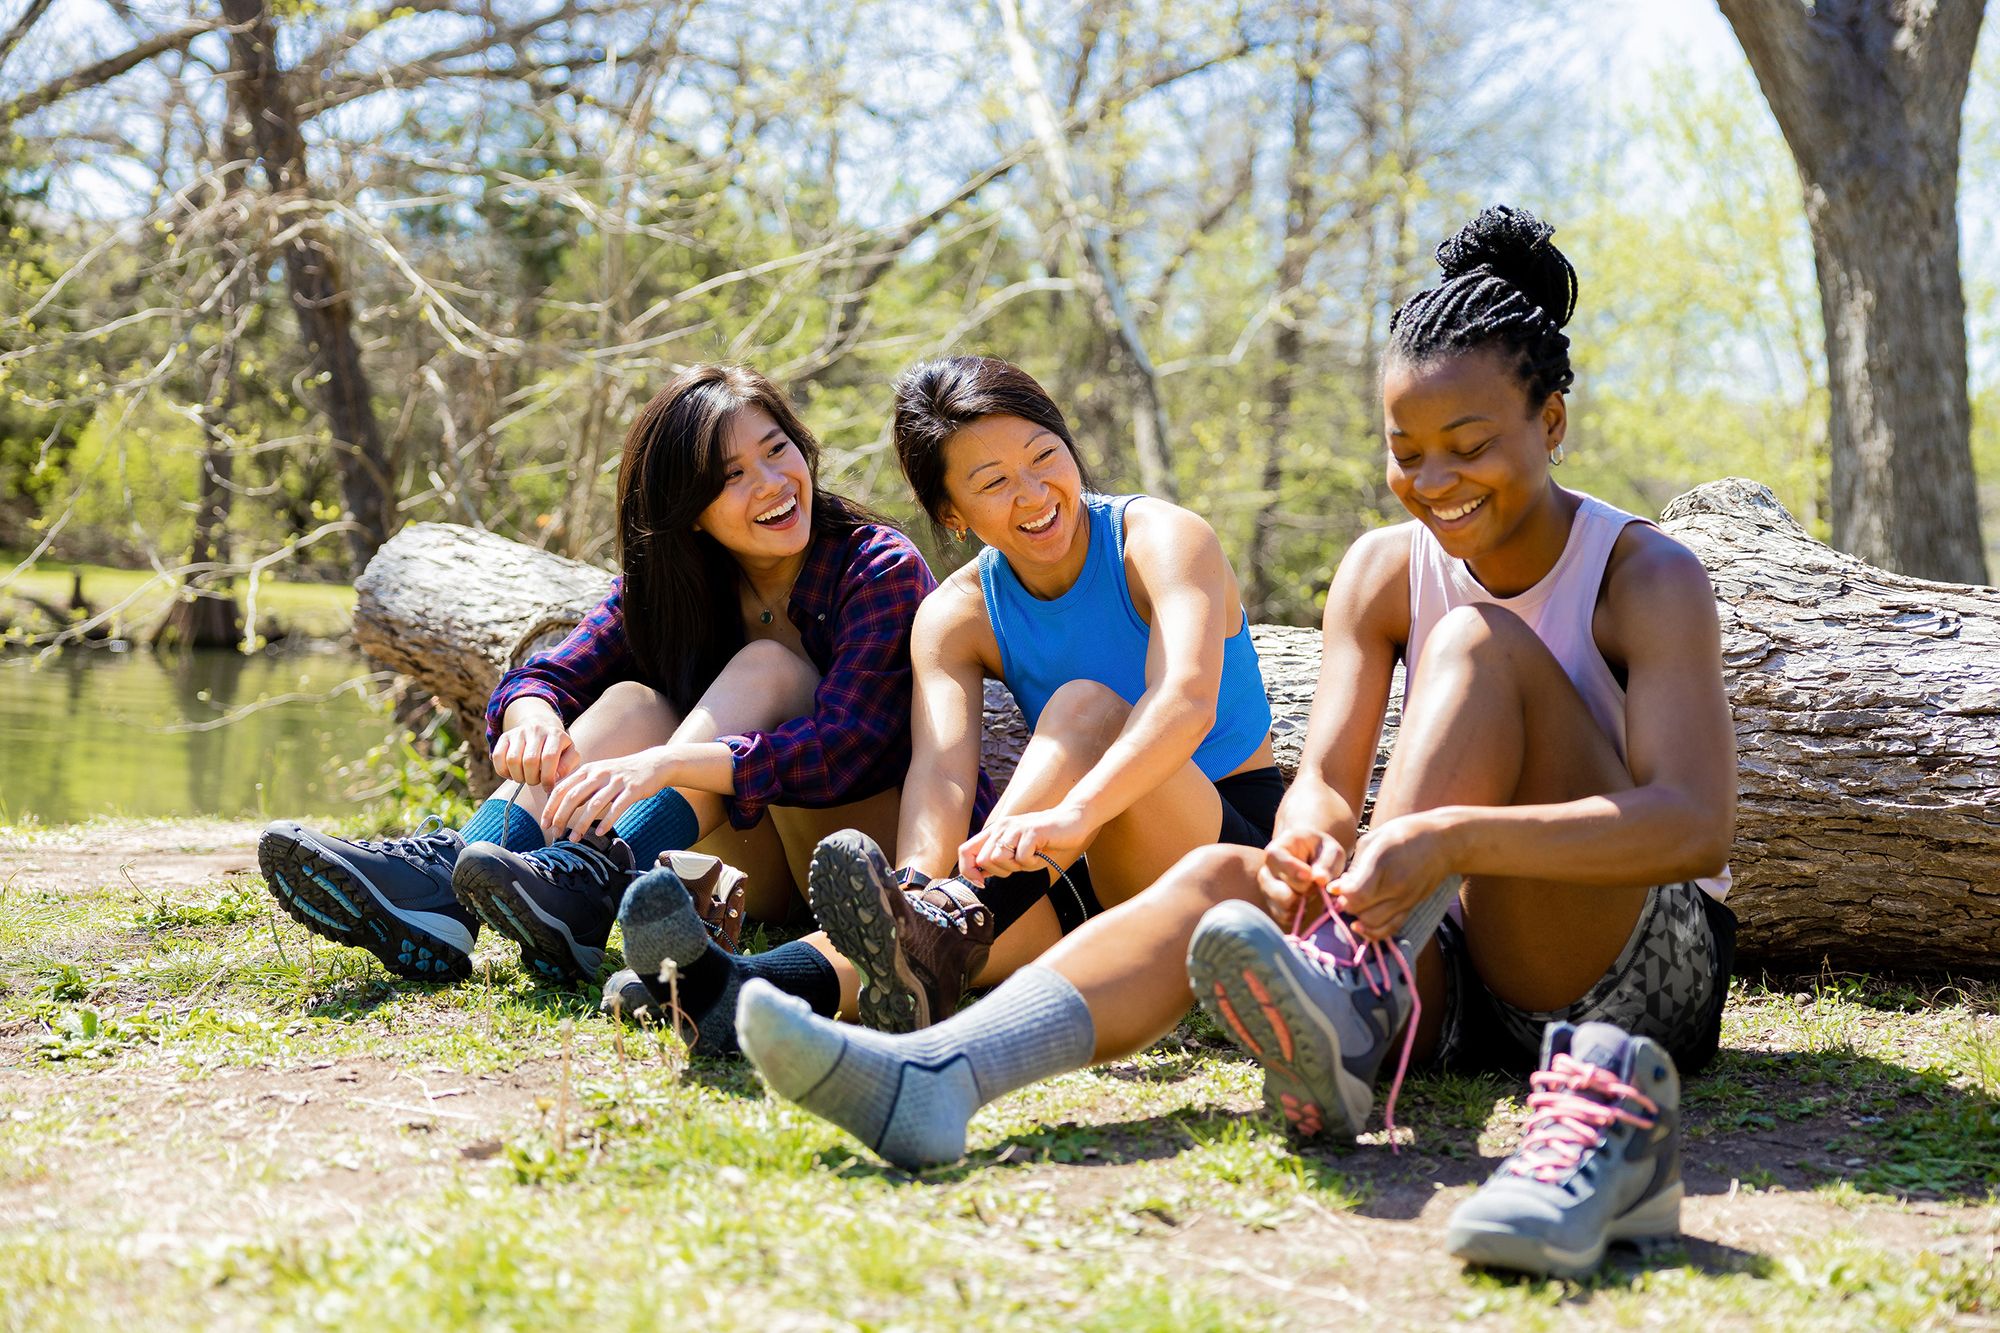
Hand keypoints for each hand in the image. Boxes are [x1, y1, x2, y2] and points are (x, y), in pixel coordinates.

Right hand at [492, 706, 576, 787]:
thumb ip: (567, 766)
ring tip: (525, 777)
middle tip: (535, 781)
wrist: (541, 727)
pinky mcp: (505, 736)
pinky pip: (498, 756)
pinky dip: (503, 771)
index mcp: (556, 735)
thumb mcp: (569, 754)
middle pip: (529, 760)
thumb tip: (554, 777)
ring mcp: (519, 732)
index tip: (547, 787)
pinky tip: (513, 773)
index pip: (549, 758)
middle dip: (532, 779)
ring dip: (518, 776)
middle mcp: (536, 730)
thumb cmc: (557, 748)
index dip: (547, 777)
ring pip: (512, 760)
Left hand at [542, 748, 675, 841]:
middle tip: (556, 834)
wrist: (652, 765)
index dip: (550, 807)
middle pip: (573, 796)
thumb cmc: (621, 774)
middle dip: (561, 817)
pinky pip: (617, 807)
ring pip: (594, 804)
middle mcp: (599, 774)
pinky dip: (607, 821)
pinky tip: (600, 833)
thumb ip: (580, 787)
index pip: (561, 788)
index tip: (544, 823)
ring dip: (581, 824)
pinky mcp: (632, 790)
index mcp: (588, 770)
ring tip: (574, 839)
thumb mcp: (598, 774)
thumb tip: (559, 805)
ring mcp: (616, 781)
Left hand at [957, 802, 1094, 884]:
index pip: (965, 850)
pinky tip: (1042, 854)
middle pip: (983, 860)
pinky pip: (1022, 858)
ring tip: (1032, 858)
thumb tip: (980, 874)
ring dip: (1017, 867)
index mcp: (995, 831)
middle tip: (1019, 865)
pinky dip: (1034, 863)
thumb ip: (999, 858)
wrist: (1072, 820)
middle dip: (1000, 872)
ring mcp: (1015, 828)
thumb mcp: (1018, 849)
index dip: (968, 870)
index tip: (982, 883)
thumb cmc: (1045, 839)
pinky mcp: (1031, 832)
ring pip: (999, 859)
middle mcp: (1002, 827)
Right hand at [1256, 825, 1346, 927]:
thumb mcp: (1331, 851)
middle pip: (1278, 888)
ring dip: (1301, 904)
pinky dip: (1298, 915)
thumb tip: (1320, 880)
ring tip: (1311, 894)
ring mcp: (1267, 888)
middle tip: (1316, 884)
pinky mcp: (1272, 904)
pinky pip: (1282, 916)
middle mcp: (1267, 869)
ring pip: (1280, 904)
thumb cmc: (1322, 851)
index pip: (1275, 858)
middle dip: (1303, 890)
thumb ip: (1327, 864)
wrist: (1315, 859)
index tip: (1309, 875)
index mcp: (1279, 848)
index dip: (1292, 870)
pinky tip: (1307, 906)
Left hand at [1331, 813, 1455, 940]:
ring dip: (1357, 918)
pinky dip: (1373, 931)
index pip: (1356, 894)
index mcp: (1383, 864)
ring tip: (1355, 904)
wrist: (1443, 843)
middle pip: (1361, 912)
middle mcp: (1396, 886)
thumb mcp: (1373, 839)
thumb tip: (1338, 888)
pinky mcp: (1411, 908)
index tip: (1335, 886)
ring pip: (1373, 924)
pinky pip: (1389, 929)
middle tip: (1344, 894)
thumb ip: (1354, 866)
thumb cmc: (1403, 834)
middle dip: (1345, 905)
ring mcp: (1405, 900)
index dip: (1340, 894)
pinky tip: (1362, 924)